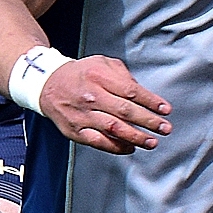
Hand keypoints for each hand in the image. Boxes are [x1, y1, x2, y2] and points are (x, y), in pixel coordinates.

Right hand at [39, 56, 169, 154]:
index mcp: (98, 76)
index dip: (151, 101)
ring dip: (136, 137)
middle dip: (149, 121)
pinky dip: (116, 147)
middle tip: (165, 128)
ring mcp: (82, 115)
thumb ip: (123, 75)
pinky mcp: (75, 130)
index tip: (166, 110)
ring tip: (152, 142)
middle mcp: (90, 96)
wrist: (47, 84)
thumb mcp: (101, 63)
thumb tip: (143, 93)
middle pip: (125, 111)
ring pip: (113, 128)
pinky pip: (98, 142)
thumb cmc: (81, 74)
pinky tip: (130, 148)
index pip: (131, 91)